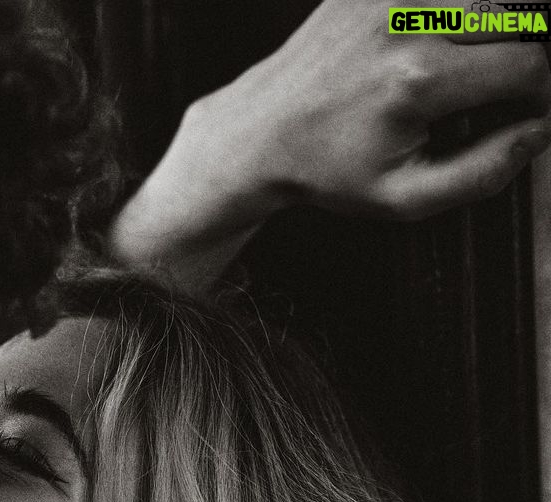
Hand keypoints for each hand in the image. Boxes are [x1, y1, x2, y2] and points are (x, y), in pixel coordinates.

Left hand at [109, 0, 550, 281]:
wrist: (261, 132)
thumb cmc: (329, 172)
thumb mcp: (403, 199)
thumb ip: (481, 173)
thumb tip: (537, 133)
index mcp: (418, 81)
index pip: (529, 68)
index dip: (542, 96)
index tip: (529, 114)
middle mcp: (408, 24)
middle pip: (521, 19)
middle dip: (525, 59)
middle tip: (500, 97)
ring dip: (499, 30)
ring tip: (471, 74)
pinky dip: (461, 13)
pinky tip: (447, 46)